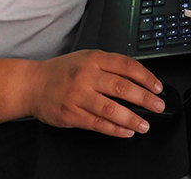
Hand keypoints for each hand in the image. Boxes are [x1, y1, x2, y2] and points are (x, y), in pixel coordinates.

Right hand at [24, 50, 163, 137]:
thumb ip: (109, 67)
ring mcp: (78, 96)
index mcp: (93, 59)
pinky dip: (115, 129)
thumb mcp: (86, 59)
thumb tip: (138, 80)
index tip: (158, 87)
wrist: (32, 84)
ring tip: (145, 124)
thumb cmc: (62, 71)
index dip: (146, 77)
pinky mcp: (72, 114)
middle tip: (158, 106)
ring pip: (111, 109)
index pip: (127, 66)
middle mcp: (87, 76)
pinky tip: (126, 131)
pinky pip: (98, 124)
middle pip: (122, 88)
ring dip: (132, 118)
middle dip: (145, 99)